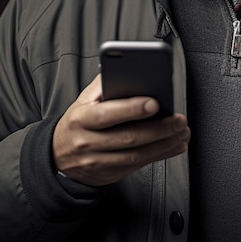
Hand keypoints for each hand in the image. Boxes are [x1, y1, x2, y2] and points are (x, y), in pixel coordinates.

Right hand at [52, 74, 189, 185]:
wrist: (58, 157)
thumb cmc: (78, 121)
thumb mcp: (83, 100)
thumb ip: (105, 83)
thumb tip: (128, 68)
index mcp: (81, 118)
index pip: (107, 113)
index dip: (132, 109)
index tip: (155, 102)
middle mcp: (87, 142)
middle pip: (128, 137)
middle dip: (159, 128)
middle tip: (179, 120)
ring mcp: (98, 161)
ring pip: (136, 155)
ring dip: (164, 144)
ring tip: (182, 132)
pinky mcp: (110, 174)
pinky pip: (139, 165)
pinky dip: (160, 155)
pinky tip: (175, 145)